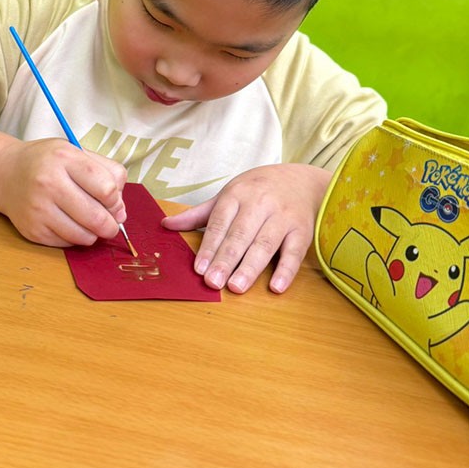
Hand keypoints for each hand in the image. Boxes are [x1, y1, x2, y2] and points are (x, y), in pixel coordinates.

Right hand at [0, 138, 127, 246]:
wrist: (6, 174)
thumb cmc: (49, 163)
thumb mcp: (78, 153)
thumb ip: (108, 174)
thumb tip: (121, 212)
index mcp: (65, 158)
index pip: (107, 188)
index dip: (117, 200)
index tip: (113, 201)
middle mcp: (49, 183)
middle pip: (97, 217)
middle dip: (111, 225)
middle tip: (110, 223)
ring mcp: (38, 208)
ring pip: (84, 236)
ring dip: (94, 234)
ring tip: (89, 223)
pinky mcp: (32, 230)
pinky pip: (67, 243)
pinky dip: (75, 238)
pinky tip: (69, 224)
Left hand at [161, 164, 331, 293]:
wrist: (301, 180)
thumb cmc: (258, 190)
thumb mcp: (228, 195)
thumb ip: (199, 214)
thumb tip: (166, 224)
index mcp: (237, 195)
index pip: (220, 223)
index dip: (209, 247)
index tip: (199, 269)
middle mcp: (260, 204)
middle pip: (240, 235)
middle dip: (226, 260)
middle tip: (213, 282)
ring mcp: (283, 217)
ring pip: (265, 244)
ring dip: (250, 267)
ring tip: (236, 287)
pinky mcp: (302, 230)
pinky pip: (294, 252)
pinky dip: (286, 270)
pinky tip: (276, 287)